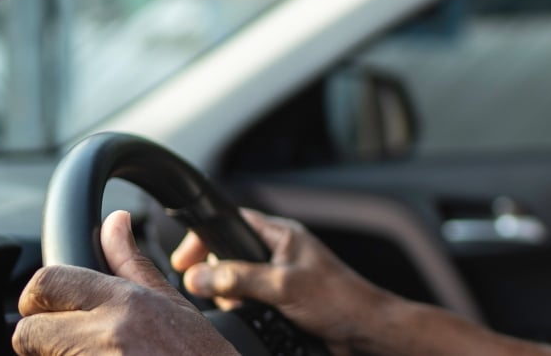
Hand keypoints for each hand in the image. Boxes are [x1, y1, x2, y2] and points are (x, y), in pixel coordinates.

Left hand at [12, 210, 236, 354]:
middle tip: (69, 346)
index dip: (39, 299)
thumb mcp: (174, 306)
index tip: (50, 311)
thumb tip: (114, 223)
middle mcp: (108, 335)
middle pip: (27, 332)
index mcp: (126, 302)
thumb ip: (133, 264)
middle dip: (40, 340)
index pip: (47, 283)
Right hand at [171, 209, 396, 353]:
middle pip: (228, 253)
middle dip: (216, 274)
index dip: (204, 237)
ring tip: (242, 307)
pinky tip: (250, 316)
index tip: (184, 260)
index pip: (232, 222)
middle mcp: (280, 251)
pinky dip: (243, 308)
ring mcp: (280, 276)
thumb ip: (238, 279)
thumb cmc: (340, 300)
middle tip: (217, 292)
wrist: (366, 329)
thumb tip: (197, 276)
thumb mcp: (283, 286)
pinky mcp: (282, 299)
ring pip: (236, 280)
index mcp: (282, 235)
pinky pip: (249, 299)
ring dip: (230, 295)